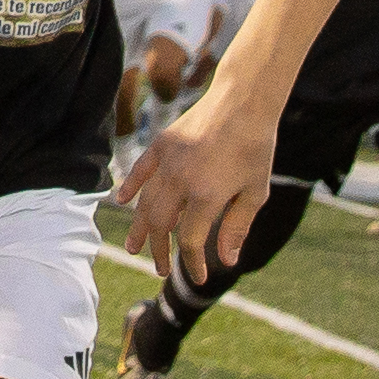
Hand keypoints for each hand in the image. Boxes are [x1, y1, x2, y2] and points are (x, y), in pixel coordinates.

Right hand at [110, 83, 274, 273]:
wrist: (244, 103)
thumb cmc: (255, 149)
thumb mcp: (255, 193)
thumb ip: (237, 227)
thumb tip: (227, 261)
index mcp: (207, 196)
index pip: (191, 241)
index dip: (192, 263)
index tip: (199, 276)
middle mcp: (181, 181)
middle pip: (161, 226)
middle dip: (160, 251)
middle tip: (161, 268)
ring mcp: (168, 161)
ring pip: (146, 202)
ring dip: (141, 228)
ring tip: (135, 248)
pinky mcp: (161, 144)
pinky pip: (140, 170)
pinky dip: (130, 186)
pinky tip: (123, 201)